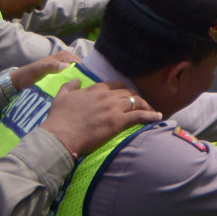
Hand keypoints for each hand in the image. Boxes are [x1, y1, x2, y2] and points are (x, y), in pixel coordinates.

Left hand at [9, 52, 80, 90]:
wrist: (20, 81)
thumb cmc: (29, 73)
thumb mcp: (39, 69)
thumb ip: (52, 66)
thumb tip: (67, 66)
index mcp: (65, 55)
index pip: (83, 64)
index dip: (87, 73)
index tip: (90, 83)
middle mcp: (68, 60)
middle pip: (83, 69)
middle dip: (86, 78)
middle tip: (87, 90)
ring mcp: (66, 68)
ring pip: (80, 75)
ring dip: (82, 82)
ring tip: (84, 92)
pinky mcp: (64, 75)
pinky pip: (74, 79)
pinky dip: (76, 85)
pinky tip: (77, 92)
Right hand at [40, 80, 160, 155]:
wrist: (60, 135)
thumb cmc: (59, 119)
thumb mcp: (60, 97)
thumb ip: (69, 87)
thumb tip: (75, 79)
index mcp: (94, 90)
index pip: (115, 85)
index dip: (123, 90)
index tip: (127, 95)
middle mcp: (106, 96)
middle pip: (129, 92)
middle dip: (137, 97)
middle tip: (142, 104)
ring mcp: (113, 108)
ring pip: (136, 102)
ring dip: (146, 105)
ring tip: (152, 110)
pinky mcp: (118, 121)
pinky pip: (140, 116)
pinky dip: (150, 115)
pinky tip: (157, 117)